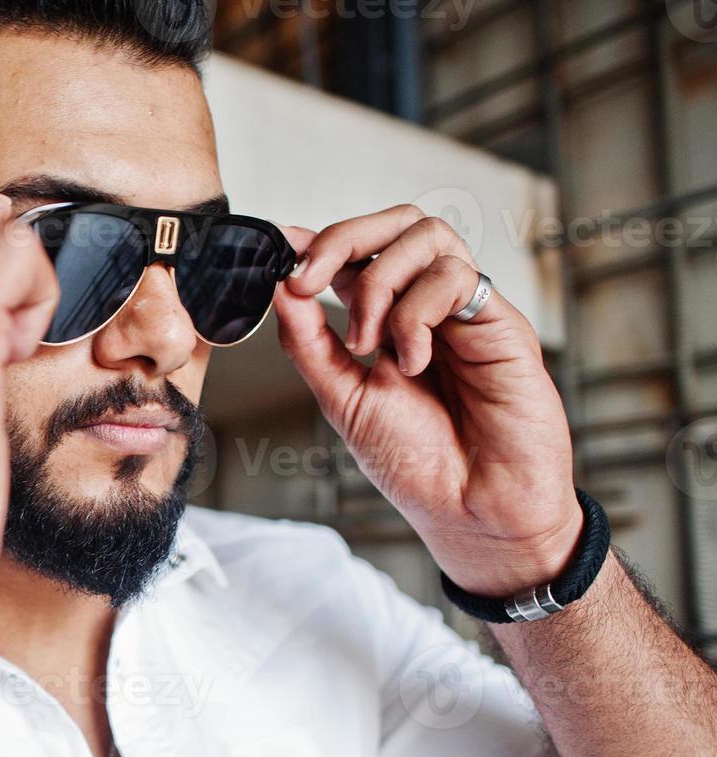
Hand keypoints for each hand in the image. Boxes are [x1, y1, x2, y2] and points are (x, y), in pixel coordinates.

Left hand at [274, 204, 583, 596]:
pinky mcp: (502, 322)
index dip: (317, 241)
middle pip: (396, 222)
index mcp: (389, 319)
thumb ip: (311, 344)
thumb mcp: (343, 398)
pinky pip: (454, 276)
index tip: (276, 249)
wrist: (472, 512)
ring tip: (369, 344)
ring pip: (425, 235)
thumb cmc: (417, 463)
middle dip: (342, 238)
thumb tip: (282, 287)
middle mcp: (430, 305)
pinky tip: (414, 361)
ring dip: (378, 283)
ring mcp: (467, 310)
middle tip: (308, 280)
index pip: (358, 253)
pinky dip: (416, 314)